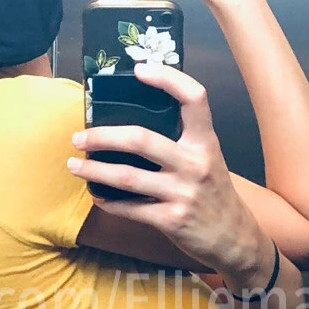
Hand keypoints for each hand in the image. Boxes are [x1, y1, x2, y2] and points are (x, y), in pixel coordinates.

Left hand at [68, 61, 274, 290]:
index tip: (139, 70)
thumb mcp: (208, 160)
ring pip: (128, 177)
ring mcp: (183, 193)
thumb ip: (182, 141)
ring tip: (73, 165)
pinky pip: (131, 209)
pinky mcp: (172, 220)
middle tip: (78, 137)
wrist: (235, 239)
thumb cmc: (214, 194)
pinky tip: (96, 195)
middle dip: (102, 137)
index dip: (167, 78)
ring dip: (94, 171)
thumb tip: (134, 122)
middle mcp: (196, 164)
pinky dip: (108, 202)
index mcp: (205, 142)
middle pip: (141, 140)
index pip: (194, 98)